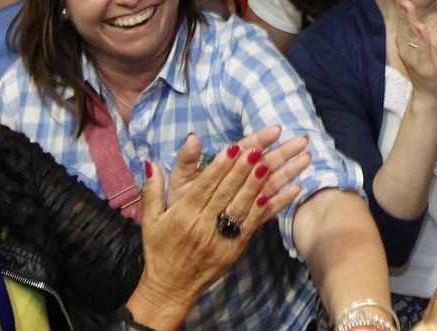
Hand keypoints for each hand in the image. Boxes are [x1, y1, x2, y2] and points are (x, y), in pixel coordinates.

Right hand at [128, 124, 308, 327]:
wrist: (169, 289)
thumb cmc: (159, 250)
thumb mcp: (150, 220)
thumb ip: (153, 190)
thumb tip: (151, 162)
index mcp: (183, 215)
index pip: (204, 186)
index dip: (220, 166)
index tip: (233, 147)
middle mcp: (202, 225)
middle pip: (227, 192)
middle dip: (243, 168)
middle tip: (259, 148)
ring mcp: (220, 238)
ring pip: (243, 206)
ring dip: (260, 183)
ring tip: (273, 163)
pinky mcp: (234, 249)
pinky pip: (254, 224)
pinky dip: (270, 207)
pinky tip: (286, 190)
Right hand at [394, 0, 436, 101]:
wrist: (429, 95)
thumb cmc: (429, 67)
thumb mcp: (427, 45)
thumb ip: (427, 28)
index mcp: (406, 41)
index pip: (404, 18)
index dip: (404, 2)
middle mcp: (406, 47)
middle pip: (404, 23)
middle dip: (404, 5)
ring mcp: (413, 58)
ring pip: (410, 35)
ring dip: (409, 18)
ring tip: (408, 4)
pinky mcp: (423, 67)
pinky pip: (422, 50)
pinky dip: (421, 39)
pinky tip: (421, 27)